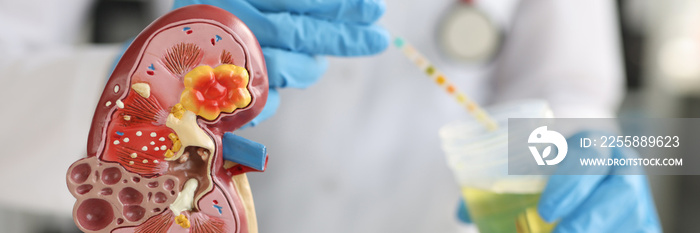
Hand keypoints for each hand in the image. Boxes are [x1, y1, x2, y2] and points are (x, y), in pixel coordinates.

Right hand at [173, 0, 389, 126]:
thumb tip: (345, 9)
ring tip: (316, 60)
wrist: (152, 47)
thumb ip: (291, 5)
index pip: (301, 0)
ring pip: (284, 68)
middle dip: (342, 37)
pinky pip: (261, 99)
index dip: (340, 6)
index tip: (373, 10)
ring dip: (309, 66)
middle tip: (377, 37)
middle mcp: (226, 20)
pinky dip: (277, 93)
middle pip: (298, 33)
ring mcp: (220, 58)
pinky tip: (280, 81)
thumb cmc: (211, 13)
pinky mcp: (214, 94)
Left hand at [455, 131, 660, 232]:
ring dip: (600, 229)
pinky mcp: (644, 221)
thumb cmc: (553, 166)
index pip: (590, 154)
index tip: (545, 209)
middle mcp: (622, 167)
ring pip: (632, 217)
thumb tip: (463, 211)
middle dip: (590, 216)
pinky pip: (637, 231)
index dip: (571, 182)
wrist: (588, 165)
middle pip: (622, 189)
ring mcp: (637, 196)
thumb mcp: (530, 163)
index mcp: (593, 144)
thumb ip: (498, 181)